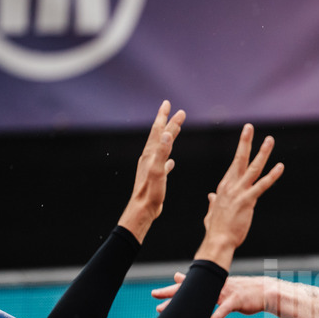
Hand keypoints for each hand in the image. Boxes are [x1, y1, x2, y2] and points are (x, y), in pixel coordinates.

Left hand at [118, 100, 186, 242]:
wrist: (142, 209)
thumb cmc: (150, 192)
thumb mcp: (157, 170)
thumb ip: (162, 152)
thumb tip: (167, 134)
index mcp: (151, 154)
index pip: (160, 131)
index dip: (168, 119)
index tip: (175, 108)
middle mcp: (149, 157)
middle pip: (158, 134)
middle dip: (164, 121)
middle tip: (170, 108)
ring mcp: (151, 167)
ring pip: (160, 147)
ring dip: (167, 137)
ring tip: (173, 130)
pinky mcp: (154, 178)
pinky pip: (162, 164)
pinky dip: (167, 159)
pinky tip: (171, 162)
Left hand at [152, 274, 269, 317]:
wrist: (265, 291)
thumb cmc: (245, 292)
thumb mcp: (227, 288)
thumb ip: (213, 288)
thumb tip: (207, 287)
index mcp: (213, 285)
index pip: (189, 286)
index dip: (173, 289)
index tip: (156, 292)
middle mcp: (216, 287)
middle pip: (189, 289)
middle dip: (171, 293)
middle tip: (154, 295)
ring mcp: (225, 293)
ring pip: (202, 299)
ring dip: (186, 306)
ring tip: (172, 313)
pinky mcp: (236, 301)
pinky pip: (223, 310)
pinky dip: (215, 317)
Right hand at [194, 124, 283, 269]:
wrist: (217, 241)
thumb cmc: (216, 229)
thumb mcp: (212, 212)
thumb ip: (213, 202)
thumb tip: (211, 196)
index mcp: (223, 187)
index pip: (233, 166)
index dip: (240, 152)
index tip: (244, 139)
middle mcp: (230, 186)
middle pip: (239, 159)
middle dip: (245, 142)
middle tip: (249, 127)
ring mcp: (239, 192)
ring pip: (253, 168)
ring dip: (262, 153)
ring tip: (269, 140)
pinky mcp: (248, 201)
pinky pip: (262, 185)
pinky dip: (272, 175)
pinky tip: (280, 166)